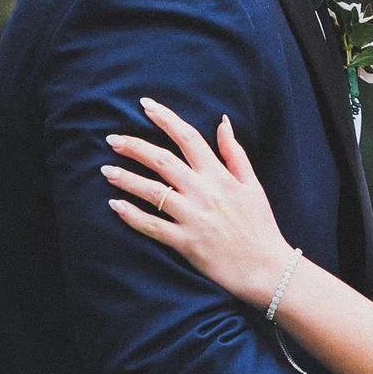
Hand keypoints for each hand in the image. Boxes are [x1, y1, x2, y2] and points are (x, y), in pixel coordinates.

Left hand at [105, 100, 293, 306]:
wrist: (266, 267)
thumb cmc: (260, 225)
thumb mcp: (252, 184)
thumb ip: (235, 153)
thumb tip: (223, 122)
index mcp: (219, 175)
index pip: (188, 137)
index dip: (165, 118)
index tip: (145, 105)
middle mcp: (203, 192)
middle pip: (162, 160)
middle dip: (134, 146)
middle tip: (112, 139)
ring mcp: (193, 217)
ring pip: (152, 191)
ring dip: (126, 178)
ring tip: (106, 170)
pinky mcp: (186, 242)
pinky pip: (152, 226)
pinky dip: (131, 215)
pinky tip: (115, 205)